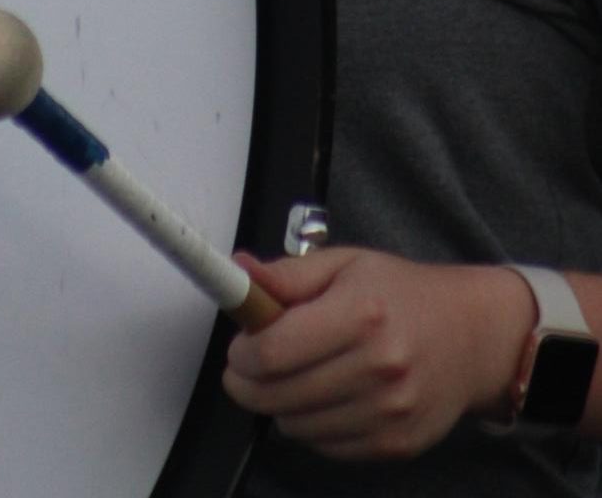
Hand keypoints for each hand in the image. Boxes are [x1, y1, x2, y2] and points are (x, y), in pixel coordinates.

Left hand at [222, 249, 534, 461]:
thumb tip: (239, 271)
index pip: (273, 352)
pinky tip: (322, 396)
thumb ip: (288, 274)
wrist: (472, 336)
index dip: (242, 355)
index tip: (239, 347)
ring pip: (297, 427)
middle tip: (248, 365)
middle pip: (279, 396)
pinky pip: (326, 448)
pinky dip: (312, 426)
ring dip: (279, 405)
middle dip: (247, 383)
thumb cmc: (403, 294)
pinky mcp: (396, 445)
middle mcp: (378, 368)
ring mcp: (389, 413)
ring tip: (292, 376)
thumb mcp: (345, 264)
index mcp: (361, 314)